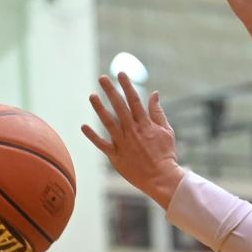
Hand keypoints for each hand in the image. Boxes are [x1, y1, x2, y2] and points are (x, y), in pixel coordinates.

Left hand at [82, 73, 184, 208]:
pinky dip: (93, 136)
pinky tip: (84, 126)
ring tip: (92, 96)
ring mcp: (124, 143)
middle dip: (111, 91)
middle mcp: (133, 131)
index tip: (121, 73)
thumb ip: (158, 112)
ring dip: (100, 108)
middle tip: (102, 78)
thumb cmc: (166, 154)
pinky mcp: (116, 157)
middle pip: (120, 107)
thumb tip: (154, 93)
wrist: (161, 178)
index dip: (127, 86)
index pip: (134, 100)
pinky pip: (102, 145)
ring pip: (109, 123)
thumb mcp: (167, 131)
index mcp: (146, 124)